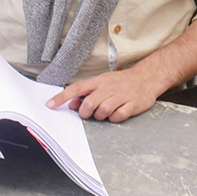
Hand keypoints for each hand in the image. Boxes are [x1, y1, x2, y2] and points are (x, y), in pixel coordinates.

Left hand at [46, 67, 161, 122]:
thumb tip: (72, 105)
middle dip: (86, 113)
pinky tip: (117, 113)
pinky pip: (118, 116)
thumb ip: (87, 94)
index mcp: (98, 81)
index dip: (62, 97)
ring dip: (101, 116)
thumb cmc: (121, 82)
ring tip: (106, 112)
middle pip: (89, 103)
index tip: (50, 105)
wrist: (146, 77)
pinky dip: (115, 118)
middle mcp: (108, 88)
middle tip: (90, 113)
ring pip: (103, 111)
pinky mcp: (132, 104)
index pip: (76, 88)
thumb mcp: (103, 83)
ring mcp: (120, 96)